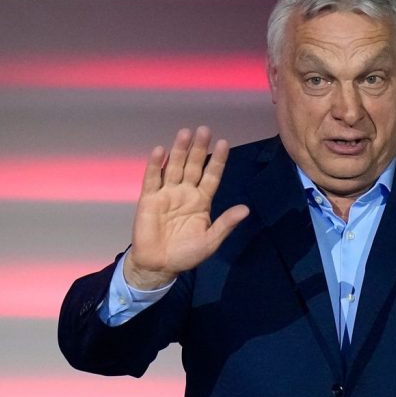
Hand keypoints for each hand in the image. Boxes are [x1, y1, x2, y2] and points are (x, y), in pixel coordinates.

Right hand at [125, 126, 249, 289]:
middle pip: (193, 166)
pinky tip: (160, 151)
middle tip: (204, 130)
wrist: (159, 266)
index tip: (224, 143)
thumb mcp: (210, 241)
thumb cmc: (186, 254)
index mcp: (202, 200)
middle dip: (199, 148)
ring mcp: (167, 193)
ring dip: (179, 151)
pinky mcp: (149, 199)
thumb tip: (246, 209)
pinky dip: (155, 165)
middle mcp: (185, 192)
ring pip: (174, 167)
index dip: (218, 160)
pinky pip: (152, 179)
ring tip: (185, 133)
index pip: (211, 176)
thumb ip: (225, 224)